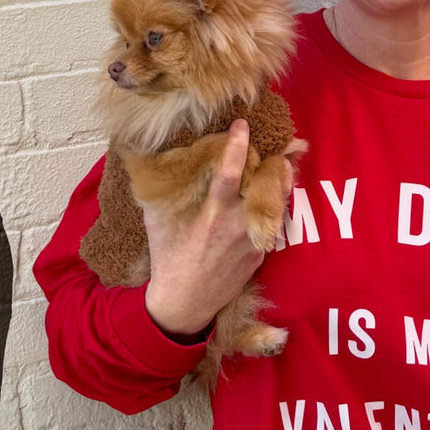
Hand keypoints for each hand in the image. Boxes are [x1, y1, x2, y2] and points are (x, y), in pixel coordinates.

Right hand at [143, 120, 289, 337]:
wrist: (185, 304)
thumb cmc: (167, 260)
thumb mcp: (155, 224)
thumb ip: (160, 192)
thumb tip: (147, 161)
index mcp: (211, 216)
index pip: (229, 174)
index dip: (237, 146)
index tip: (241, 125)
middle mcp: (236, 227)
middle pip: (265, 186)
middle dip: (272, 162)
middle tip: (275, 142)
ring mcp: (252, 242)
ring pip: (276, 204)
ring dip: (281, 182)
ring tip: (283, 163)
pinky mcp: (261, 254)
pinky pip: (273, 224)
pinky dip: (276, 206)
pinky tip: (274, 194)